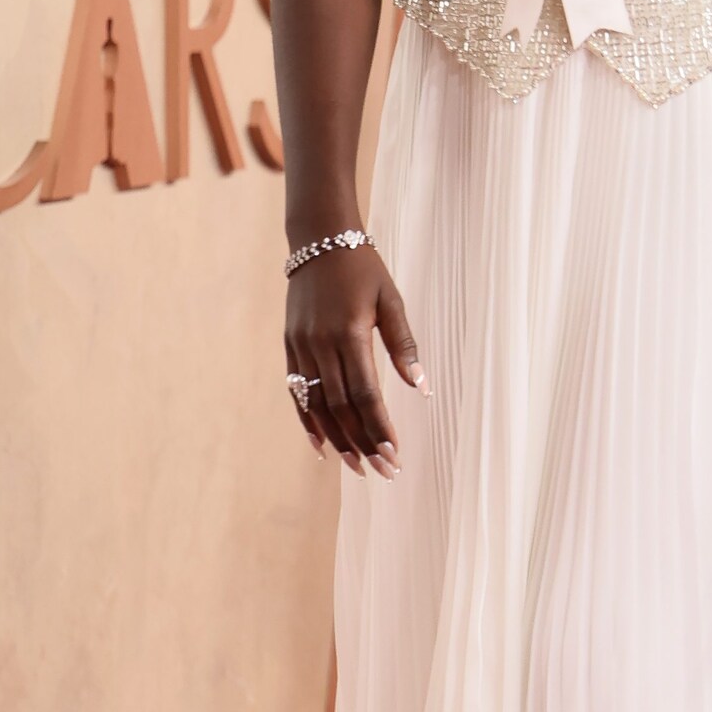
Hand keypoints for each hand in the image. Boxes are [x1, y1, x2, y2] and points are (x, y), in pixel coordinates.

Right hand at [284, 239, 425, 476]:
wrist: (318, 241)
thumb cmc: (363, 269)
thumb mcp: (391, 300)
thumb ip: (404, 345)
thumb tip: (421, 387)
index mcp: (349, 333)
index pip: (366, 394)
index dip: (380, 428)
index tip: (396, 454)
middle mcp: (321, 345)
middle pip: (342, 407)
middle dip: (364, 443)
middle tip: (384, 471)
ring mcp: (301, 347)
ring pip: (318, 406)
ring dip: (338, 440)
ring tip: (357, 467)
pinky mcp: (290, 346)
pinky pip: (298, 393)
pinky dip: (309, 422)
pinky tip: (322, 446)